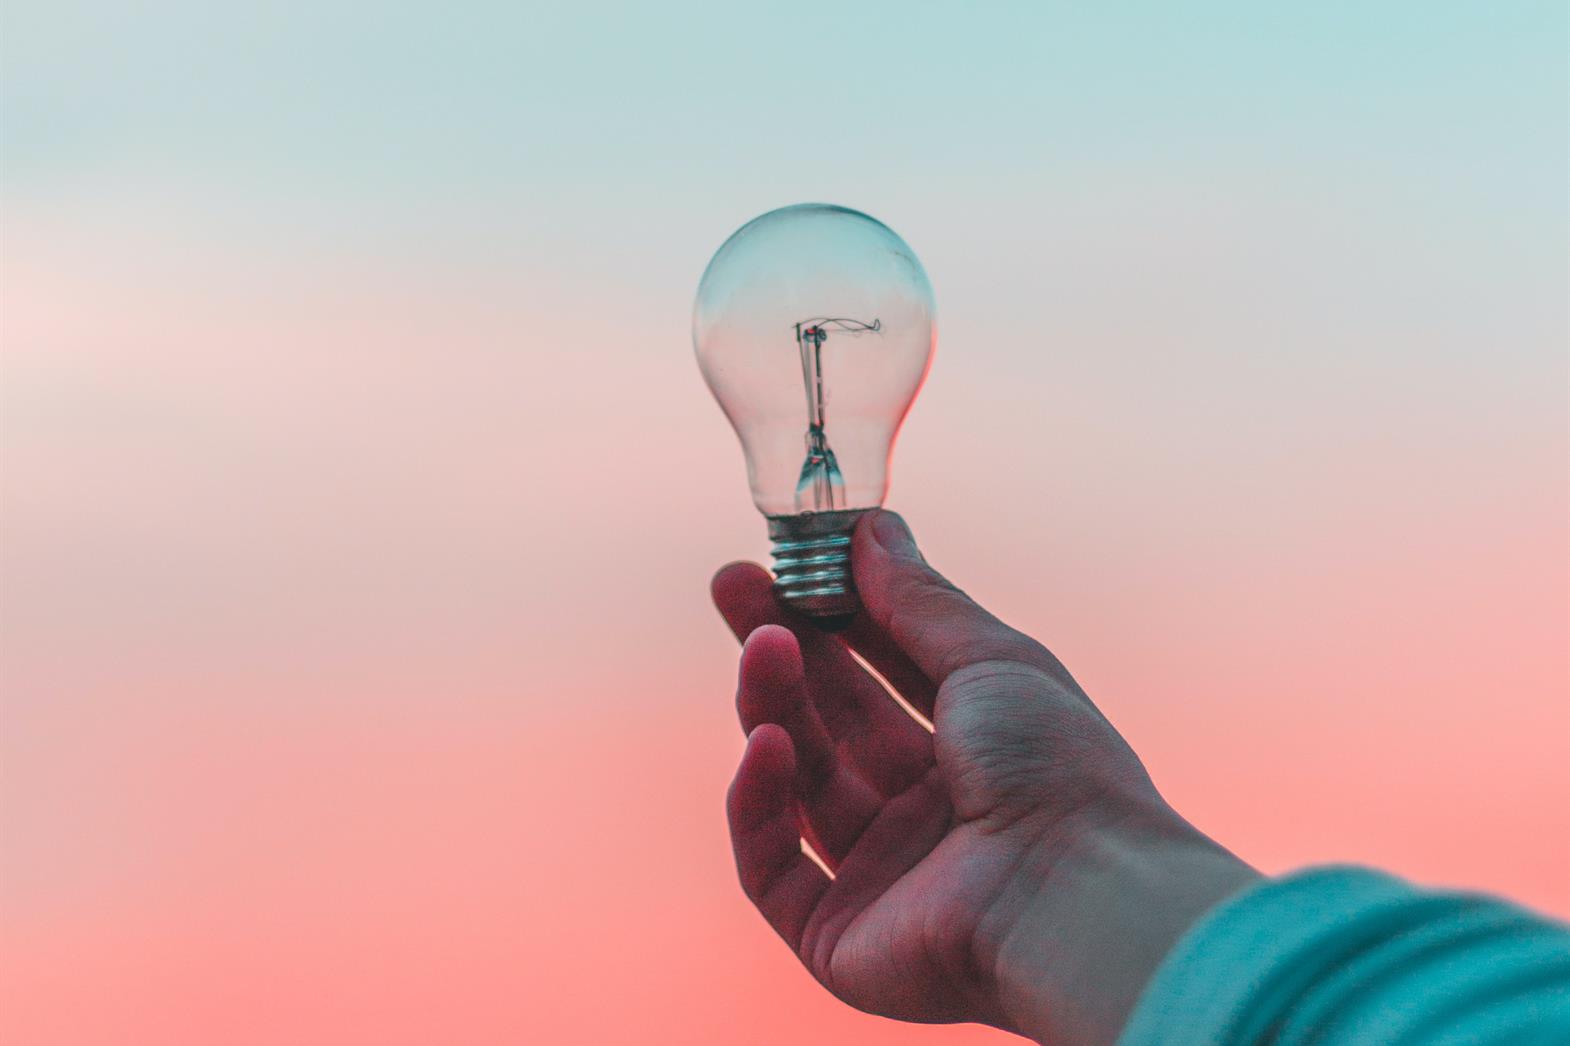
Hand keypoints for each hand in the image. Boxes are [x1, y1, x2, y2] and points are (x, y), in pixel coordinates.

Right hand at [715, 511, 1256, 1043]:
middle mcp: (927, 814)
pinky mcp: (838, 938)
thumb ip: (918, 600)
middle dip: (781, 647)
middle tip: (732, 583)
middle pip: (831, 720)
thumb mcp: (991, 660)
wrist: (1077, 895)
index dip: (833, 615)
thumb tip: (871, 527)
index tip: (786, 559)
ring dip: (773, 707)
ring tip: (762, 646)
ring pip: (800, 783)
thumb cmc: (1057, 769)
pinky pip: (772, 868)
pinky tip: (766, 744)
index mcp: (975, 752)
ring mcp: (882, 877)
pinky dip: (759, 805)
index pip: (884, 672)